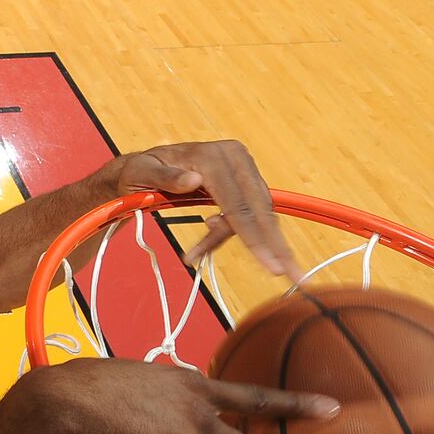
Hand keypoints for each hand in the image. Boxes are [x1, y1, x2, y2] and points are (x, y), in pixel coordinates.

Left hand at [116, 140, 301, 280]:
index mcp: (212, 157)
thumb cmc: (139, 172)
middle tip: (293, 276)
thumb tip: (191, 182)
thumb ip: (165, 178)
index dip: (255, 237)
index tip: (272, 265)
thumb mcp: (141, 174)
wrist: (142, 168)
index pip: (239, 204)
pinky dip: (229, 235)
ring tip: (196, 255)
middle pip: (259, 209)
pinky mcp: (242, 180)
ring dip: (244, 243)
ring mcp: (241, 168)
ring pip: (256, 214)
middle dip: (273, 245)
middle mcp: (233, 158)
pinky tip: (199, 248)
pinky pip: (246, 214)